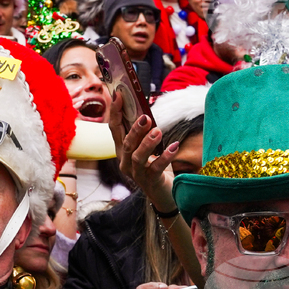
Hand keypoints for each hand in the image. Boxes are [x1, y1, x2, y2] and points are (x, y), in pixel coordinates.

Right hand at [109, 91, 180, 213]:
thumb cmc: (155, 166)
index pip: (114, 128)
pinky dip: (165, 156)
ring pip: (137, 156)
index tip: (119, 94)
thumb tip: (146, 113)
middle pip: (126, 143)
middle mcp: (125, 161)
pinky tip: (174, 146)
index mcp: (122, 150)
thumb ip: (144, 133)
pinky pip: (156, 167)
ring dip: (147, 143)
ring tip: (158, 131)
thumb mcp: (147, 148)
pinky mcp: (150, 181)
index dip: (115, 112)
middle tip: (145, 117)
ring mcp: (136, 173)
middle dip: (135, 130)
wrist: (163, 194)